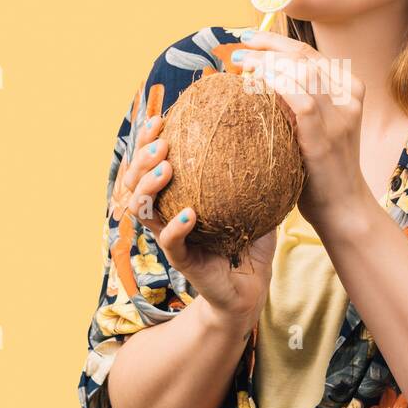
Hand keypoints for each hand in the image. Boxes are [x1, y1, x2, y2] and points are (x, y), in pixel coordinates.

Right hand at [117, 110, 276, 337]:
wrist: (250, 288)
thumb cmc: (248, 243)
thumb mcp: (253, 202)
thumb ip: (256, 173)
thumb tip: (271, 131)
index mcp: (177, 197)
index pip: (151, 164)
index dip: (147, 141)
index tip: (159, 119)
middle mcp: (166, 215)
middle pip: (135, 182)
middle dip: (141, 158)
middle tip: (159, 140)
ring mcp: (171, 238)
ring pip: (142, 210)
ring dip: (149, 186)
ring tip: (165, 168)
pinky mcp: (182, 261)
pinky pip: (170, 242)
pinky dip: (175, 226)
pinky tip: (188, 213)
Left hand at [232, 30, 368, 228]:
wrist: (343, 206)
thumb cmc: (321, 166)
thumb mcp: (317, 124)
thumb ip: (300, 99)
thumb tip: (259, 76)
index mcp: (349, 88)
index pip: (309, 53)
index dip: (277, 42)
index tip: (250, 39)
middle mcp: (348, 97)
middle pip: (303, 56)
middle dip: (267, 47)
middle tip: (238, 47)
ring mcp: (339, 116)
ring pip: (302, 72)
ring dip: (266, 64)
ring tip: (241, 64)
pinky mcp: (324, 138)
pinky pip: (300, 101)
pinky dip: (276, 87)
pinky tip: (253, 86)